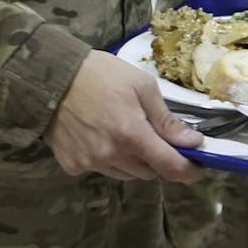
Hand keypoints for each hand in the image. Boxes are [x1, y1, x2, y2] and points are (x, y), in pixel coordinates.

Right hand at [46, 50, 203, 181]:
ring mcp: (89, 163)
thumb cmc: (99, 74)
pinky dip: (105, 159)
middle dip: (157, 158)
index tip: (197, 165)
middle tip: (151, 136)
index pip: (171, 168)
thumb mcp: (140, 85)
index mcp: (132, 135)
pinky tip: (97, 137)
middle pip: (148, 173)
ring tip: (121, 133)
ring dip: (132, 161)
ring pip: (125, 174)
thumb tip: (193, 142)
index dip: (189, 171)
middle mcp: (112, 155)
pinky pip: (100, 170)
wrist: (50, 75)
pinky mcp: (71, 165)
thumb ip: (166, 119)